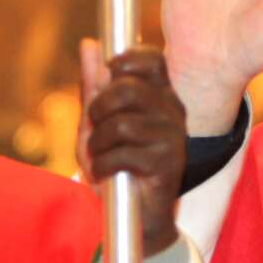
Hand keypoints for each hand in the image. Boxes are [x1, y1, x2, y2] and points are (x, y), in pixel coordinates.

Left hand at [77, 42, 188, 253]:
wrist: (137, 218)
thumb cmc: (117, 166)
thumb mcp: (98, 123)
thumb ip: (94, 87)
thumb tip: (88, 44)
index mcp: (161, 95)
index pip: (153, 60)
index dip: (127, 59)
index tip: (109, 72)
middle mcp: (173, 110)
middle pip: (127, 88)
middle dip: (98, 109)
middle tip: (94, 128)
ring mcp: (173, 136)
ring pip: (121, 124)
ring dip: (98, 144)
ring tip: (99, 157)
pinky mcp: (168, 163)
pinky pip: (122, 154)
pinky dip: (103, 166)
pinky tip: (106, 175)